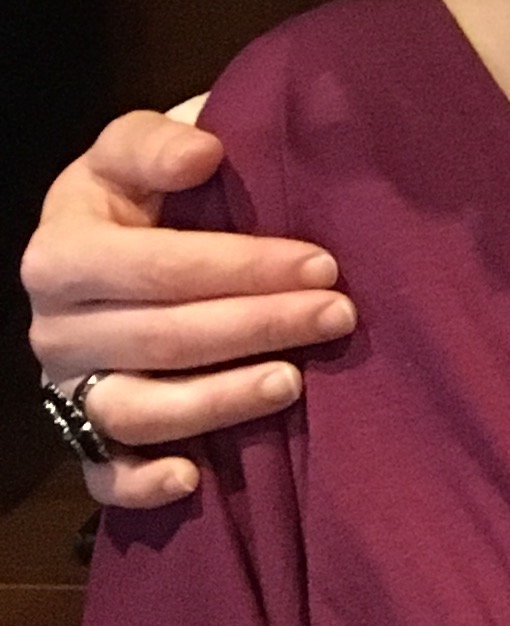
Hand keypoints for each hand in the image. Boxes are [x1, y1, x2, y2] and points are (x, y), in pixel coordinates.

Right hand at [22, 115, 352, 510]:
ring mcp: (67, 388)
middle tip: (338, 315)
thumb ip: (157, 142)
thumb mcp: (133, 148)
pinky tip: (194, 479)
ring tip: (294, 383)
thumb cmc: (140, 192)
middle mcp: (54, 327)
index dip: (243, 268)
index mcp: (61, 251)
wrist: (113, 241)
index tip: (324, 262)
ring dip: (221, 401)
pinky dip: (141, 483)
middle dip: (259, 326)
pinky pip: (102, 475)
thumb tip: (202, 153)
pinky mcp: (81, 436)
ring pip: (139, 409)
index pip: (157, 267)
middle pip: (162, 338)